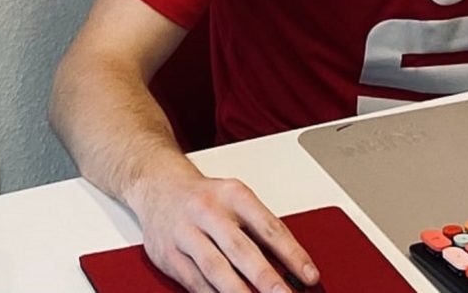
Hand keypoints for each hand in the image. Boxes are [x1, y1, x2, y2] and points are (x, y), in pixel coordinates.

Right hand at [127, 169, 319, 292]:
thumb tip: (290, 265)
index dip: (292, 253)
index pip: (268, 227)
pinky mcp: (169, 255)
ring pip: (215, 269)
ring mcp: (185, 233)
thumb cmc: (205, 197)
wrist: (158, 185)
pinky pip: (195, 282)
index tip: (310, 275)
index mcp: (233, 194)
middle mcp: (208, 211)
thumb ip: (259, 229)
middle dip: (266, 278)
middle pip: (241, 249)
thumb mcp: (235, 198)